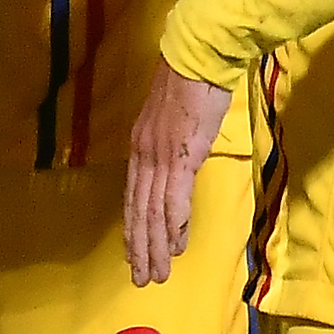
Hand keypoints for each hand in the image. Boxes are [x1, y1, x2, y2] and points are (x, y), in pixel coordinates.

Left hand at [125, 61, 231, 286]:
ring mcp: (159, 156)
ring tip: (157, 273)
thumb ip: (173, 145)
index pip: (133, 197)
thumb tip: (179, 169)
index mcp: (140, 146)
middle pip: (138, 210)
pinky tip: (175, 247)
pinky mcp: (180, 156)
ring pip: (152, 212)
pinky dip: (173, 226)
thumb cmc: (193, 82)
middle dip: (139, 247)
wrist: (199, 56)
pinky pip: (174, 199)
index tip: (134, 253)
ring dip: (155, 246)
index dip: (134, 228)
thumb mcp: (174, 120)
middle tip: (142, 278)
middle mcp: (143, 155)